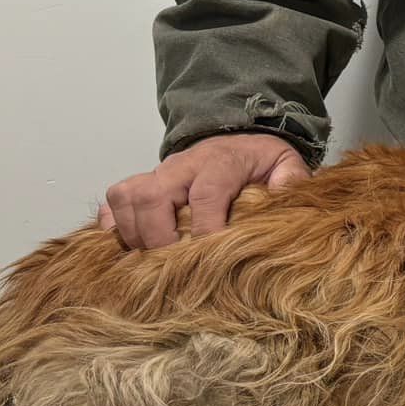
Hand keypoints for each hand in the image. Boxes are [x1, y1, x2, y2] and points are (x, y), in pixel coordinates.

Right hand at [98, 133, 309, 248]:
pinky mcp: (141, 183)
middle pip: (154, 196)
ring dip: (134, 234)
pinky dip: (114, 225)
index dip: (204, 227)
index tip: (209, 254)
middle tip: (172, 266)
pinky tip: (127, 247)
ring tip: (150, 262)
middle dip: (159, 236)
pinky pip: (114, 200)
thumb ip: (290, 180)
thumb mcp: (285, 163)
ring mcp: (157, 174)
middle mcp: (182, 167)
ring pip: (128, 197)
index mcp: (221, 163)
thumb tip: (287, 199)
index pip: (206, 194)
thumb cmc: (258, 161)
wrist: (236, 139)